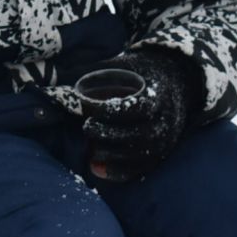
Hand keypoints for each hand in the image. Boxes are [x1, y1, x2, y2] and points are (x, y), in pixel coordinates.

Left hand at [80, 48, 199, 182]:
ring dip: (108, 153)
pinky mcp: (159, 155)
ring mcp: (164, 141)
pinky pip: (138, 170)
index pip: (131, 108)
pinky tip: (95, 168)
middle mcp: (164, 122)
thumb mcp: (124, 65)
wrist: (177, 83)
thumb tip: (58, 76)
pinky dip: (116, 172)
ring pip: (136, 155)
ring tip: (89, 146)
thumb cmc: (143, 74)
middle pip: (134, 135)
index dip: (105, 109)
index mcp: (157, 96)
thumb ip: (94, 71)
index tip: (85, 105)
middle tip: (86, 126)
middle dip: (105, 133)